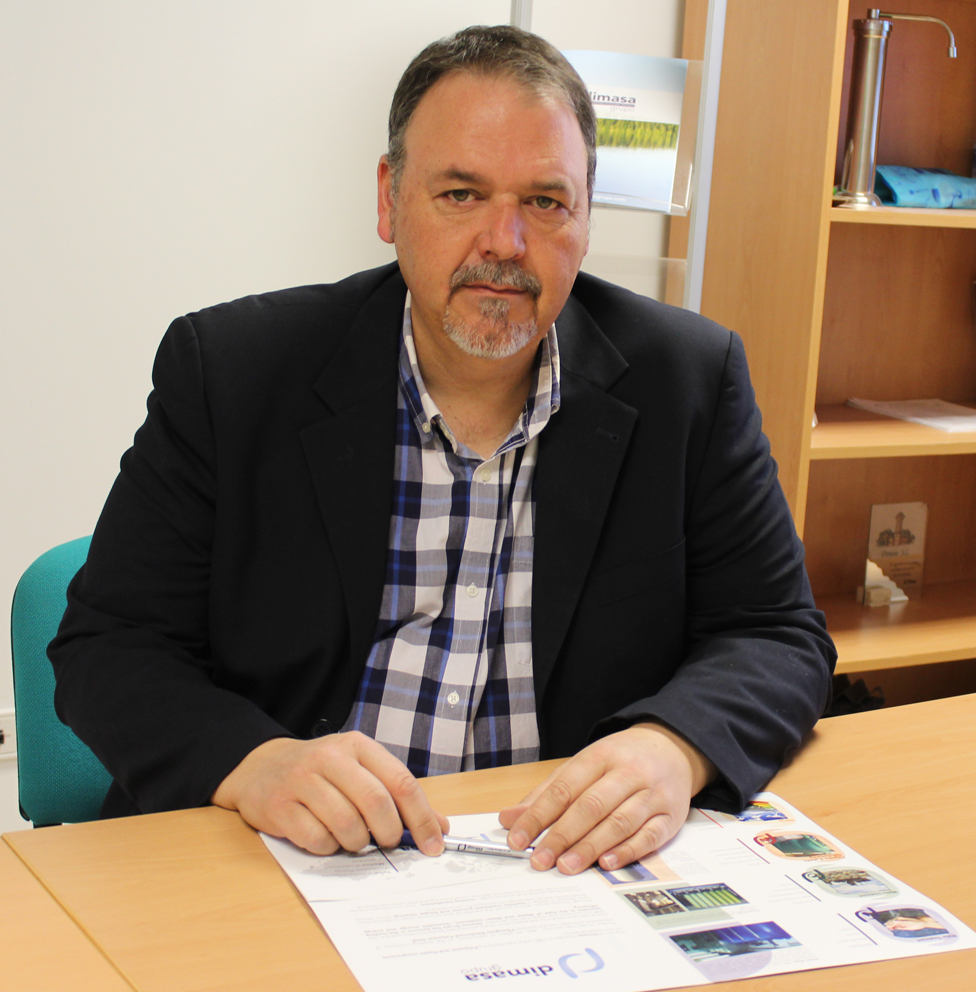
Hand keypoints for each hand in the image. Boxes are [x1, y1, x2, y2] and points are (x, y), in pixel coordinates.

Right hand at [211, 732, 448, 855]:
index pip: (401, 782)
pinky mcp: (281, 807)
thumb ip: (398, 795)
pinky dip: (328, 847)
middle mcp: (331, 758)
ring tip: (352, 838)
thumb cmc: (321, 773)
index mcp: (358, 746)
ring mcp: (303, 781)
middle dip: (389, 833)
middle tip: (387, 842)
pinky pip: (317, 840)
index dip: (422, 818)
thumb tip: (440, 826)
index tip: (434, 844)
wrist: (262, 768)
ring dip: (357, 843)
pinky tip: (325, 836)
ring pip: (348, 825)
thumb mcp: (361, 771)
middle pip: (376, 804)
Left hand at [498, 722, 715, 874]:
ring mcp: (652, 794)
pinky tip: (606, 864)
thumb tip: (509, 818)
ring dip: (591, 847)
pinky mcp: (671, 816)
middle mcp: (628, 772)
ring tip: (566, 866)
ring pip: (619, 822)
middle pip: (591, 805)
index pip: (564, 787)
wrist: (673, 748)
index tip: (517, 838)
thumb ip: (547, 792)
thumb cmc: (621, 761)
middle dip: (562, 835)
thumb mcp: (583, 765)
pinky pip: (650, 836)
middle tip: (540, 860)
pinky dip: (627, 851)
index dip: (538, 815)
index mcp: (600, 755)